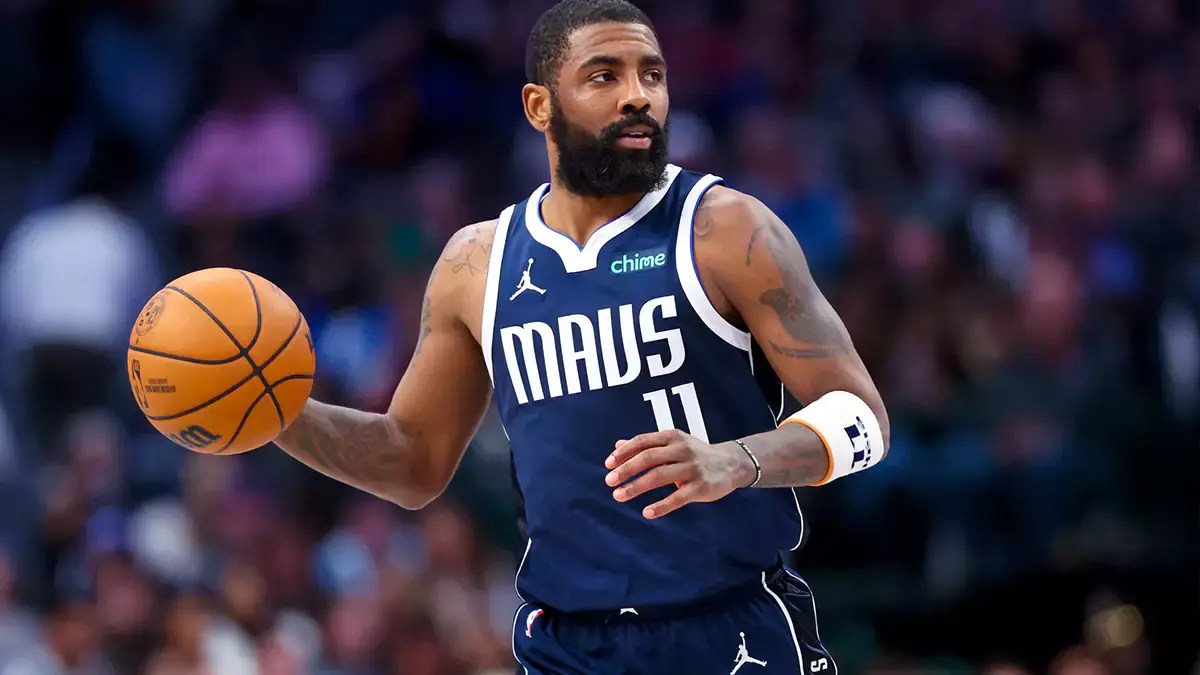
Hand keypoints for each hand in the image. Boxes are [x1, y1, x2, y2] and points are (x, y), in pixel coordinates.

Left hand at [603, 430, 754, 518]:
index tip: (608, 465)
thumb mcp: (672, 444)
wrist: (731, 464)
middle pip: (648, 458)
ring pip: (659, 476)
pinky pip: (678, 497)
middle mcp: (682, 449)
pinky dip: (661, 505)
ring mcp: (692, 468)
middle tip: (609, 481)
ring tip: (619, 495)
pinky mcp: (701, 487)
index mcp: (672, 437)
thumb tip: (617, 445)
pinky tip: (647, 512)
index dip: (624, 453)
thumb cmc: (695, 454)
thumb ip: (646, 445)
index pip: (643, 441)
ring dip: (636, 486)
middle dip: (626, 470)